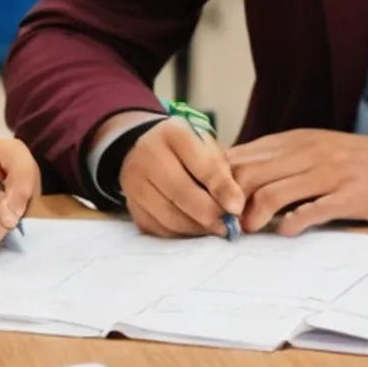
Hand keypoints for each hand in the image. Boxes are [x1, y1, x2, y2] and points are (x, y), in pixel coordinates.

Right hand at [112, 113, 244, 238]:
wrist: (148, 150)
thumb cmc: (188, 150)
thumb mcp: (208, 149)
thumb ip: (222, 174)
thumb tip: (234, 208)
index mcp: (173, 133)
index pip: (201, 165)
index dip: (221, 189)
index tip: (237, 208)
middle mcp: (147, 154)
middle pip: (181, 193)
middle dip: (209, 214)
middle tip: (228, 225)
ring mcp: (134, 181)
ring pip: (169, 216)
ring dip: (196, 228)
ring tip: (214, 228)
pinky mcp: (130, 205)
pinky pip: (158, 228)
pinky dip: (180, 233)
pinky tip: (194, 228)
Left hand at [226, 130, 367, 232]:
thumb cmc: (360, 161)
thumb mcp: (316, 150)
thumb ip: (281, 162)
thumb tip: (238, 180)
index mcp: (295, 141)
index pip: (241, 157)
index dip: (217, 182)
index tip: (209, 204)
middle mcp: (308, 152)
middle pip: (248, 175)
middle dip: (227, 203)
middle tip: (222, 224)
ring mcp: (329, 173)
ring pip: (272, 193)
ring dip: (252, 217)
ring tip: (248, 231)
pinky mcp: (349, 195)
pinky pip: (311, 211)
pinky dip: (291, 224)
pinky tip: (285, 232)